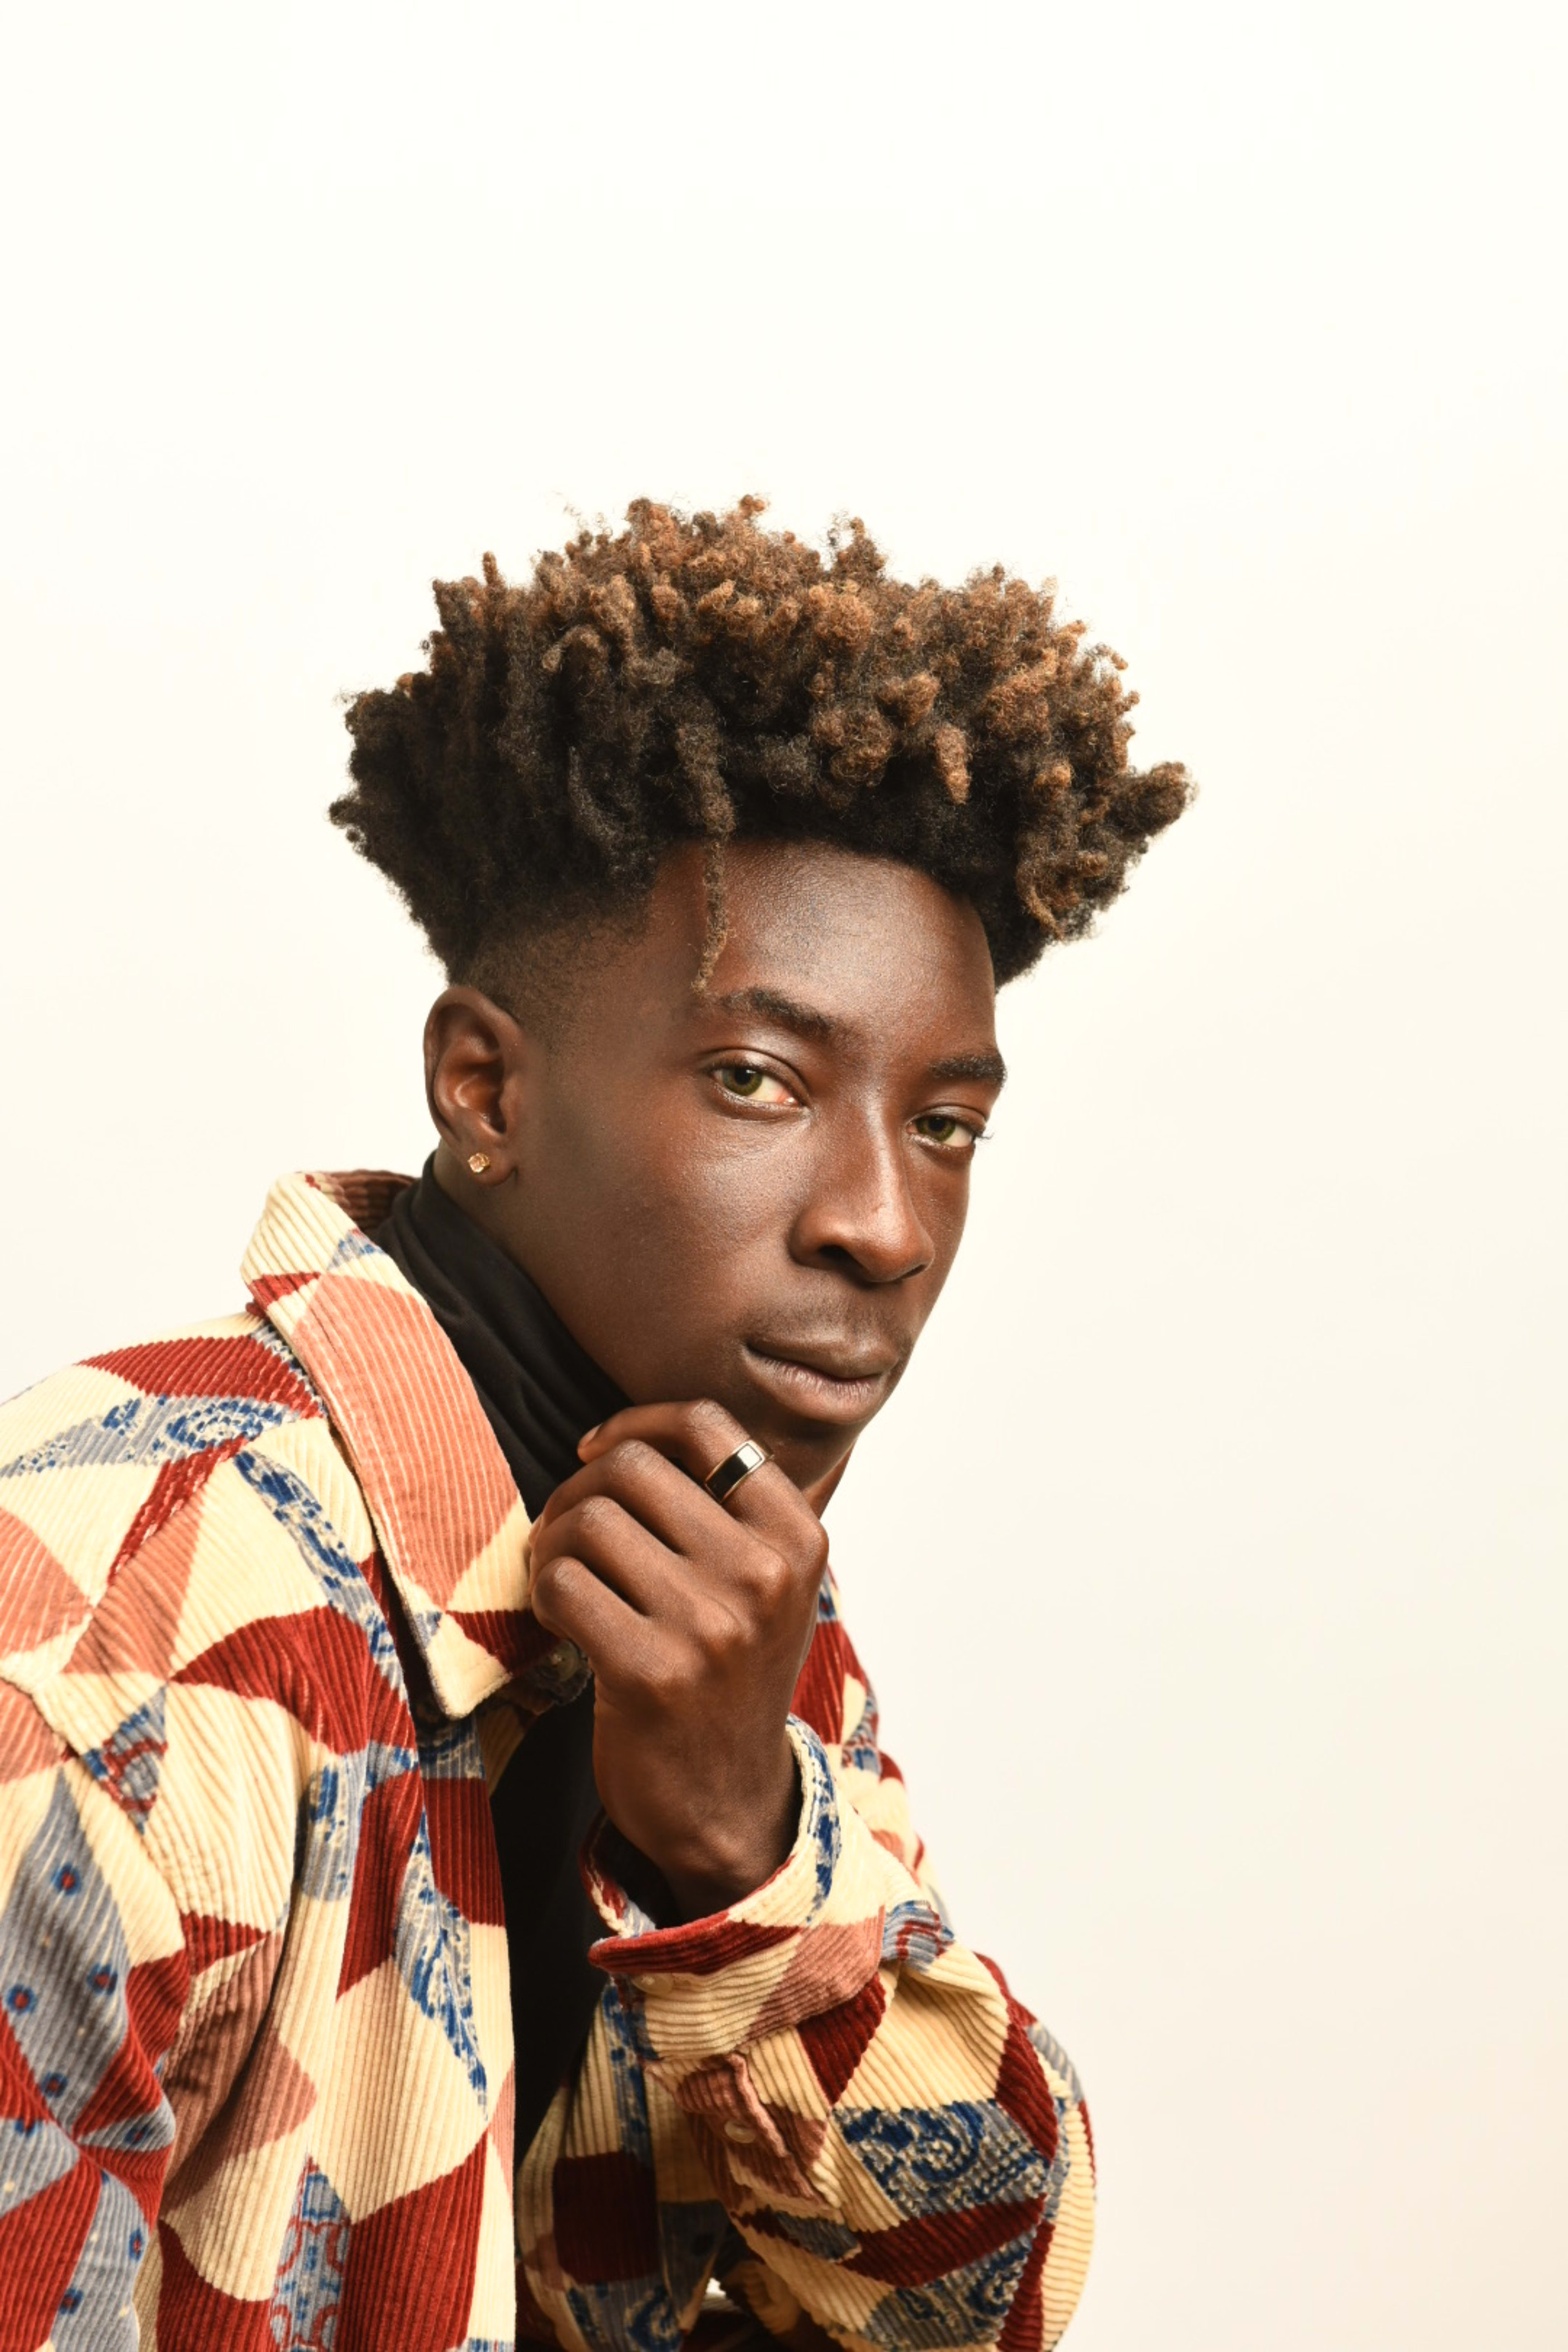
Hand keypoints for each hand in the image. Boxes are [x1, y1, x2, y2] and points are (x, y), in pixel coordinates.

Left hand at [528, 1400, 830, 1919]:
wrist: (727, 1803)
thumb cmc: (729, 1676)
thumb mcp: (764, 1585)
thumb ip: (727, 1508)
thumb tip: (629, 1432)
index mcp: (797, 1538)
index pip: (707, 1426)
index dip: (636, 1424)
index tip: (599, 1451)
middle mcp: (763, 1574)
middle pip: (632, 1467)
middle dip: (579, 1489)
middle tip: (568, 1532)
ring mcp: (710, 1626)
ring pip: (588, 1521)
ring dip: (552, 1544)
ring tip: (563, 1577)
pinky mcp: (650, 1673)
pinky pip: (562, 1584)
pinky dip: (543, 1593)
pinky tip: (561, 1621)